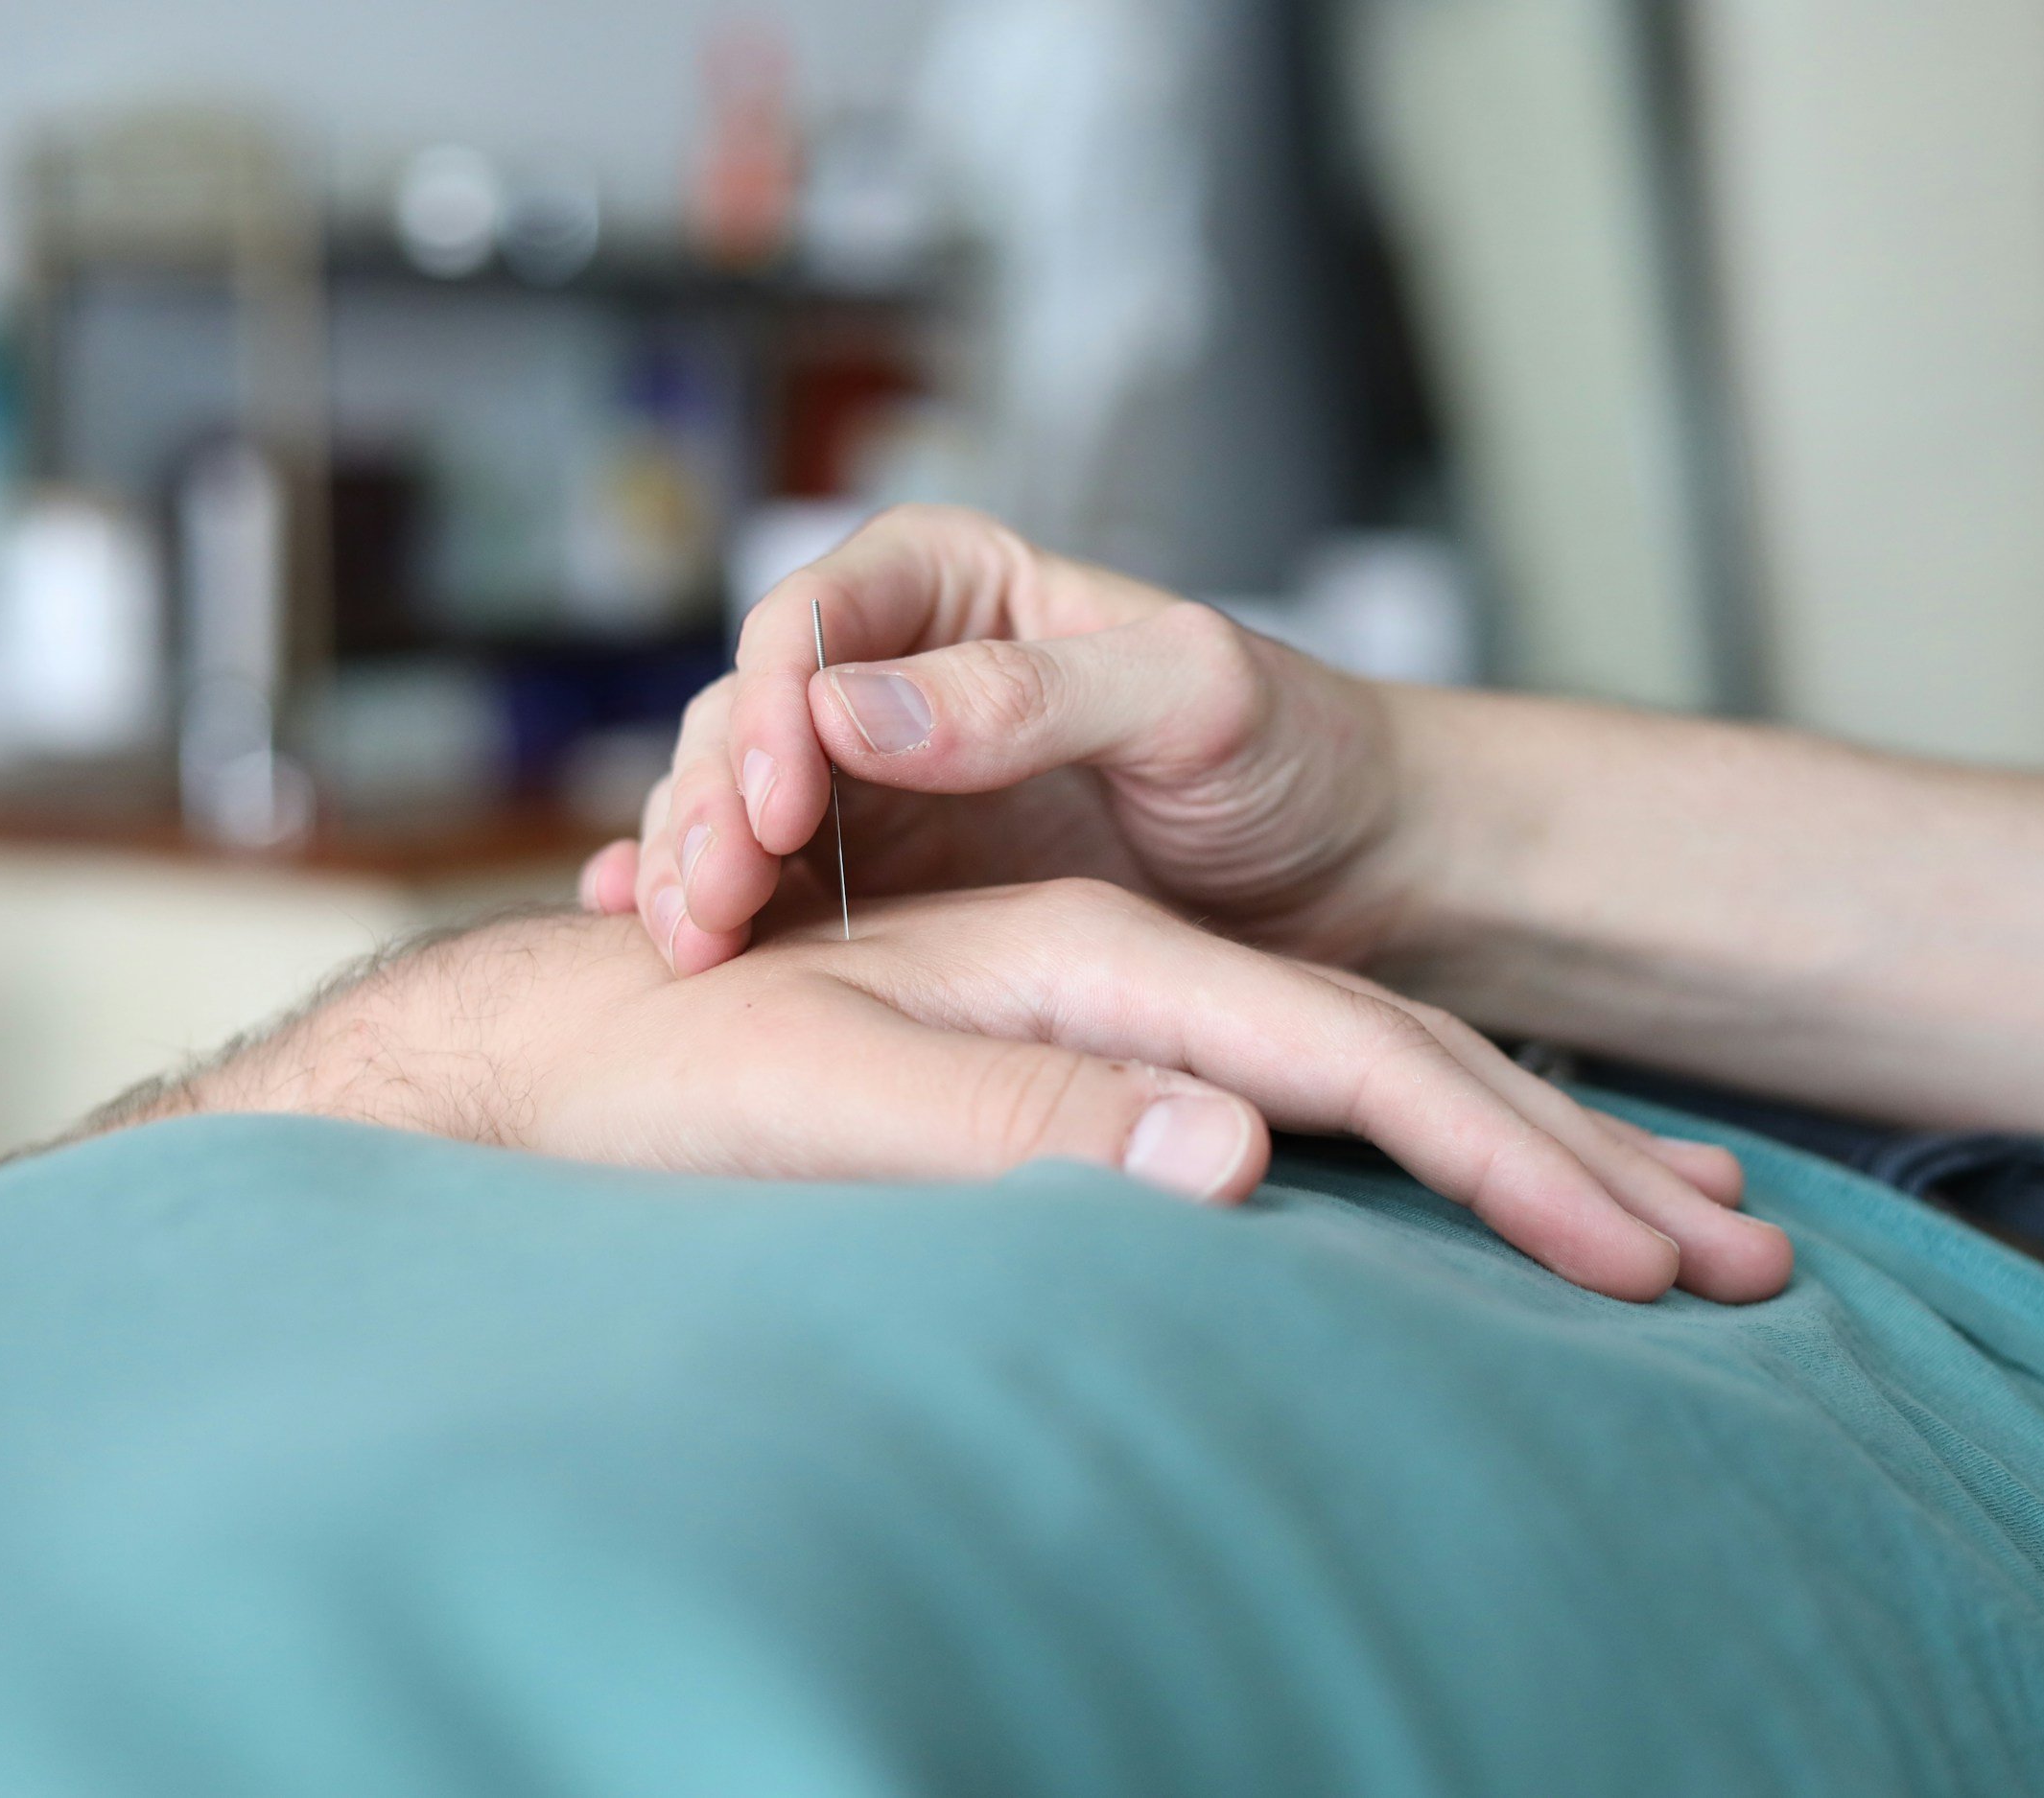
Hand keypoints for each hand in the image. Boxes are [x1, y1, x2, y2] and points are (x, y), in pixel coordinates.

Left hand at [115, 882, 1790, 1303]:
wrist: (563, 1052)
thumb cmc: (668, 1081)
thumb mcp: (828, 1095)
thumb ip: (1027, 1113)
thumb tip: (1243, 1156)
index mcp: (1091, 972)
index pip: (1355, 1072)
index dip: (1516, 1172)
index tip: (1667, 1265)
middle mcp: (1127, 981)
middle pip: (1400, 1071)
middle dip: (1579, 1168)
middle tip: (1751, 1268)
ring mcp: (1119, 1023)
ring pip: (1373, 1086)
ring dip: (1535, 1160)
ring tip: (1690, 1229)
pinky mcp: (1097, 1070)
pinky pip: (1302, 1109)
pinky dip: (1423, 1160)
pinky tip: (1487, 1202)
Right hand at [581, 505, 1423, 976]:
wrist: (1360, 875)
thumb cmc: (1300, 755)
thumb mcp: (1192, 702)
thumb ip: (1035, 696)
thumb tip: (854, 713)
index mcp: (958, 588)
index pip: (815, 618)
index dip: (775, 705)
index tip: (780, 804)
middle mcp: (898, 676)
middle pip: (753, 715)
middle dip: (714, 801)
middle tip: (709, 905)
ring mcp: (885, 788)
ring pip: (742, 807)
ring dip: (700, 869)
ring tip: (689, 950)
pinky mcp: (892, 886)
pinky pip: (780, 892)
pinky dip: (726, 920)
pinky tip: (684, 965)